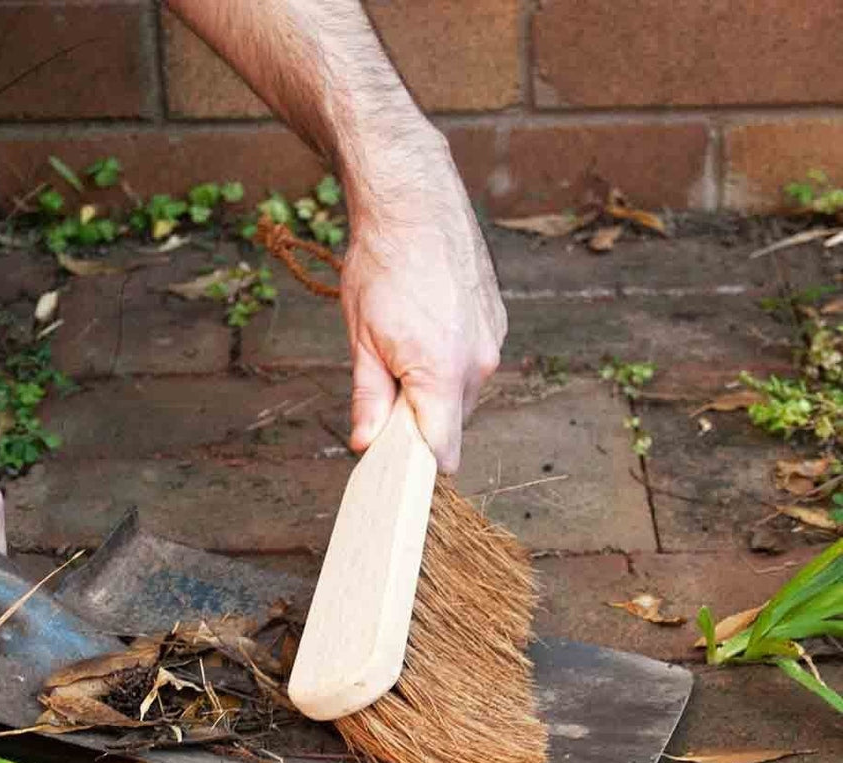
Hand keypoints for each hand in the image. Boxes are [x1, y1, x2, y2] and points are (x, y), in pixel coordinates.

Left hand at [340, 135, 505, 472]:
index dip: (419, 465)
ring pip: (463, 392)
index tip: (396, 467)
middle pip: (452, 423)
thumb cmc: (382, 265)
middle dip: (421, 421)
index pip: (443, 451)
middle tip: (384, 391)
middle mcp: (479, 364)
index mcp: (442, 375)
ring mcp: (493, 341)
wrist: (414, 199)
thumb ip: (369, 399)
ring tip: (403, 348)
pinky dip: (450, 361)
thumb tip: (365, 444)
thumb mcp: (361, 339)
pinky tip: (425, 328)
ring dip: (435, 388)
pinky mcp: (498, 322)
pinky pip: (474, 362)